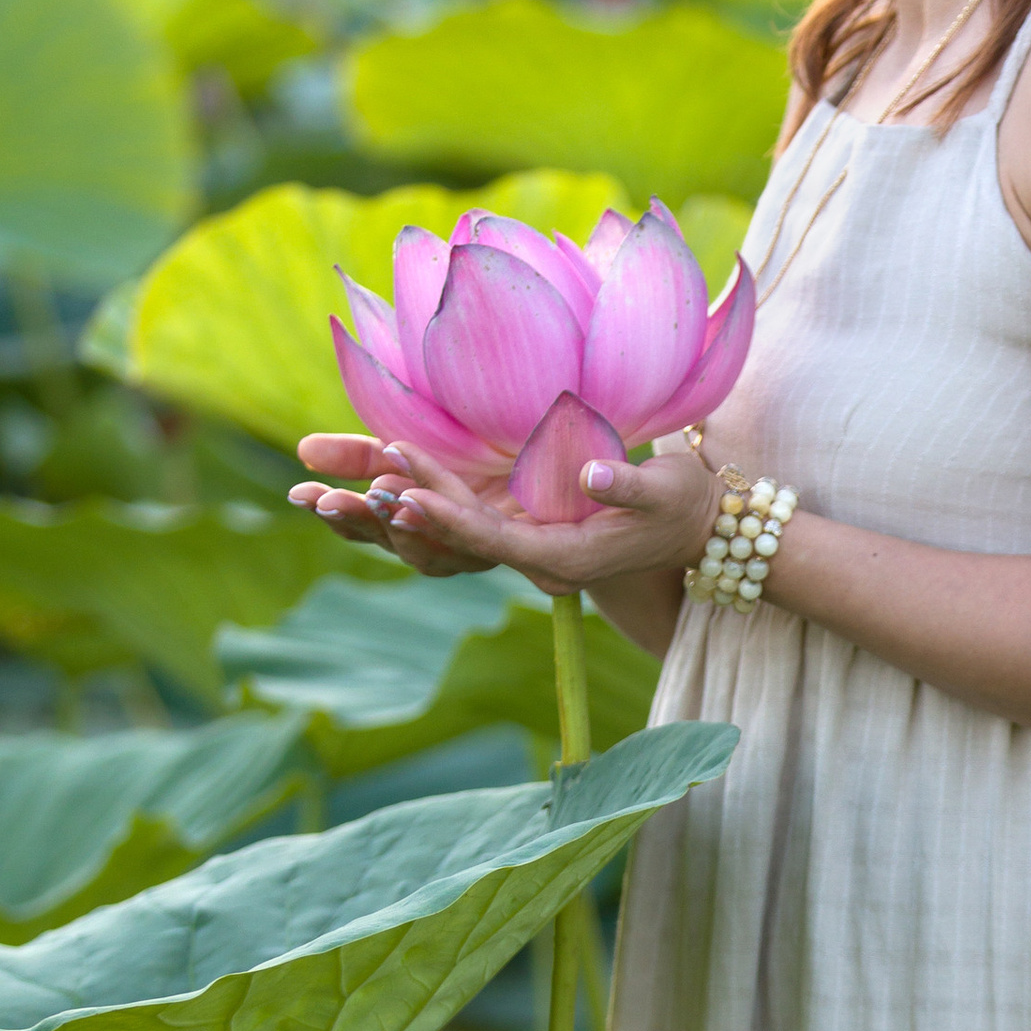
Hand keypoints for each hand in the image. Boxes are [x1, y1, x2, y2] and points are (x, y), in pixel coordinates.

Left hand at [290, 430, 721, 592]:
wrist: (695, 530)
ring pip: (446, 533)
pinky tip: (375, 477)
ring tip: (335, 488)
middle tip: (346, 482)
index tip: (399, 491)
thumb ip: (626, 484)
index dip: (444, 514)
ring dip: (394, 510)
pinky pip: (459, 520)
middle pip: (454, 536)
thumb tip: (589, 471)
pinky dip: (418, 499)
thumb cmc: (684, 505)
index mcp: (562, 557)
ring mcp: (523, 547)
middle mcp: (533, 560)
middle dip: (400, 511)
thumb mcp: (665, 491)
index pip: (490, 537)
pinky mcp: (519, 530)